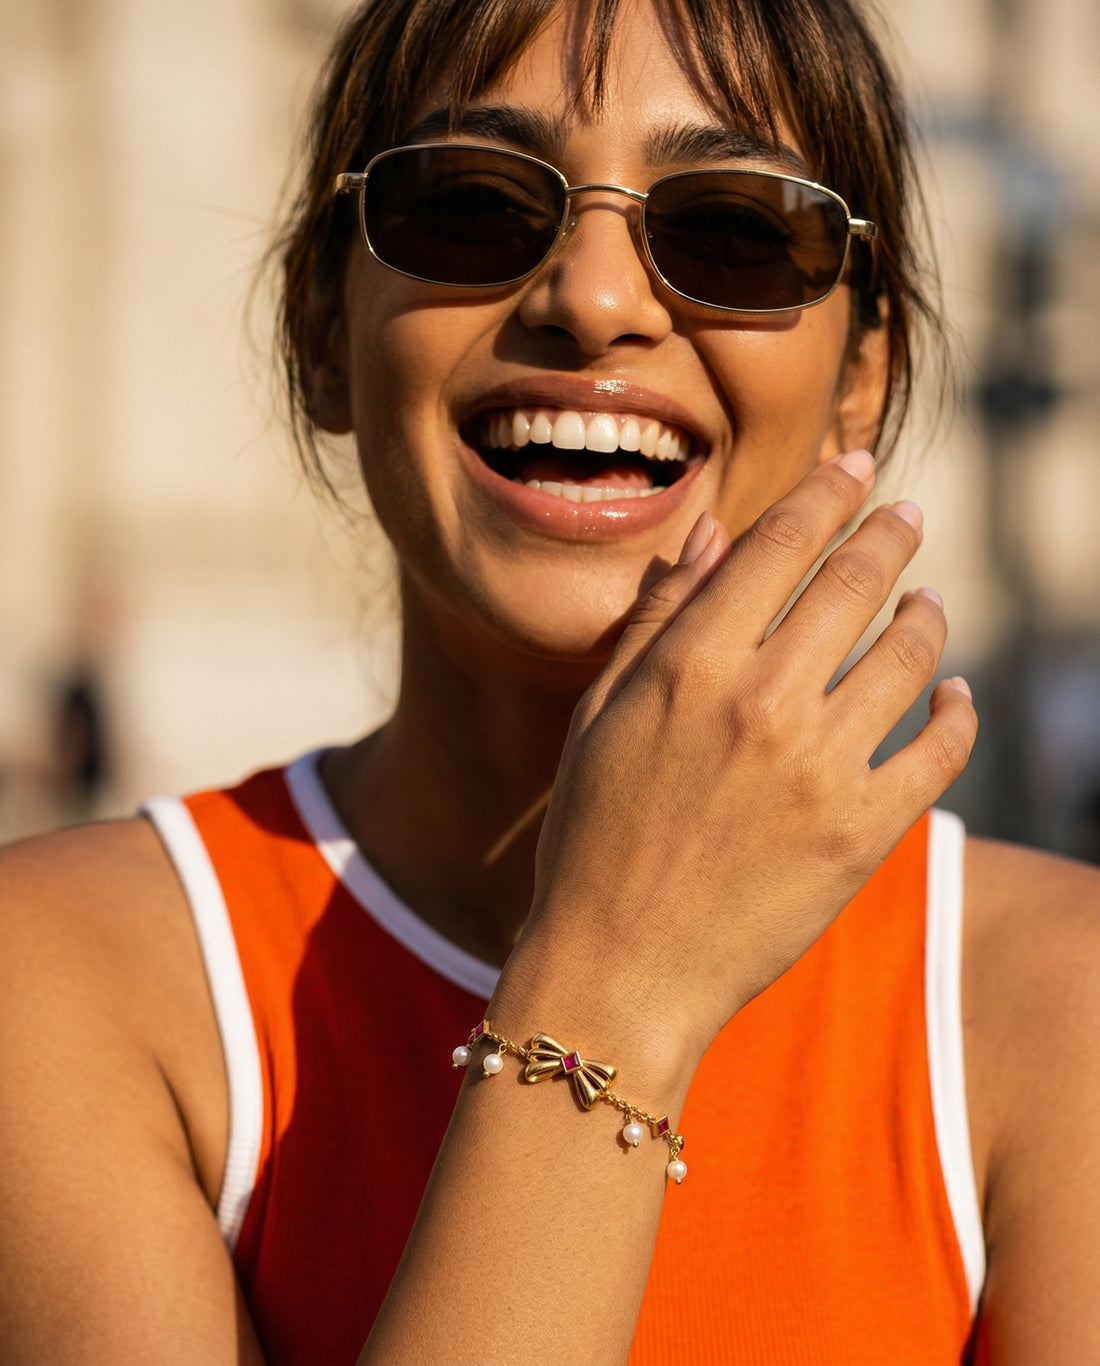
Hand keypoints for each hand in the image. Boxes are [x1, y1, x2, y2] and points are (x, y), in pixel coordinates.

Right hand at [523, 450, 976, 1066]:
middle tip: (908, 515)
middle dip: (889, 534)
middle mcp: (761, 702)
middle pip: (854, 583)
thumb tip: (710, 534)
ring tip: (928, 604)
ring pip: (907, 655)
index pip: (778, 545)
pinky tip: (955, 695)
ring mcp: (819, 769)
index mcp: (690, 666)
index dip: (824, 495)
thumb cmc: (594, 837)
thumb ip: (656, 620)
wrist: (620, 968)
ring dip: (926, 614)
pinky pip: (939, 750)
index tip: (852, 469)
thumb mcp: (601, 717)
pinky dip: (958, 711)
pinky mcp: (862, 833)